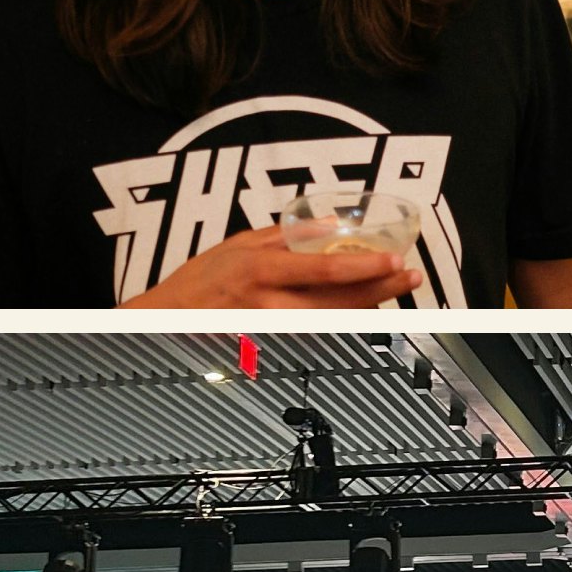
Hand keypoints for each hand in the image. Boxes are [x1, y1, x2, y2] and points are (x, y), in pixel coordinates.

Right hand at [118, 224, 422, 308]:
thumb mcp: (238, 243)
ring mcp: (271, 331)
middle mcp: (268, 304)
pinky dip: (344, 321)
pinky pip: (318, 335)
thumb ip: (286, 235)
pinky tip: (361, 310)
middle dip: (379, 289)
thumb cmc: (199, 281)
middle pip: (337, 301)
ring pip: (333, 322)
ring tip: (392, 291)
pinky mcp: (273, 347)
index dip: (363, 267)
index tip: (392, 259)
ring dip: (368, 307)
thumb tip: (329, 224)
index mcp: (260, 270)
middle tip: (407, 277)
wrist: (164, 322)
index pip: (323, 269)